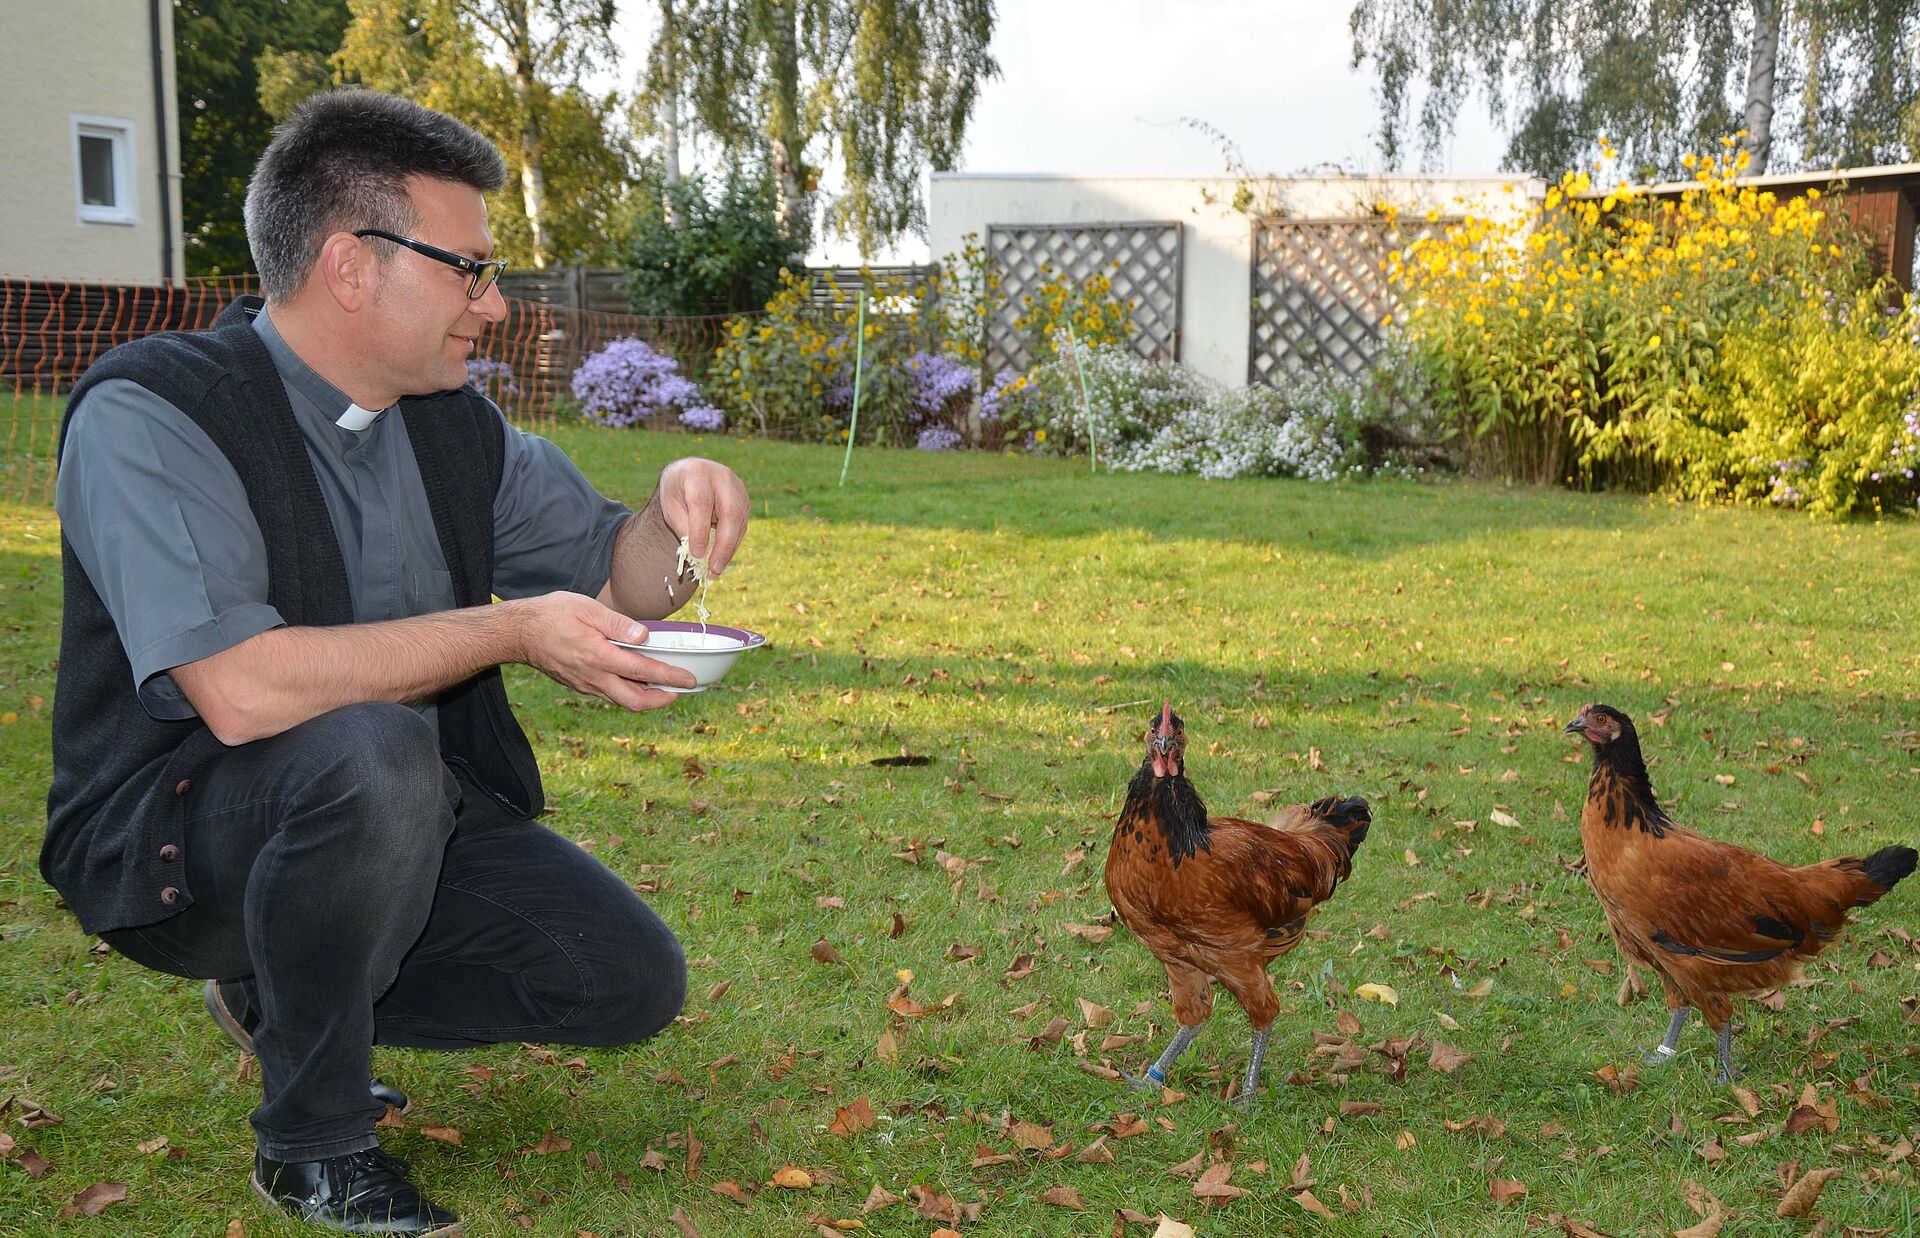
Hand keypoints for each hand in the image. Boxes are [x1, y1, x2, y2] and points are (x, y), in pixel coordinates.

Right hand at [512, 592, 695, 709]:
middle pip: (635, 701)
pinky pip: (610, 694)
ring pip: (623, 701)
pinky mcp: (580, 685)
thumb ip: (617, 623)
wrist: (518, 633)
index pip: (643, 671)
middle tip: (681, 690)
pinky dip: (629, 691)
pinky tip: (637, 678)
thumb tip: (644, 635)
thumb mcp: (586, 609)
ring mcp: (586, 685)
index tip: (690, 679)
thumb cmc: (552, 615)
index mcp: (598, 656)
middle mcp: (593, 677)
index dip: (670, 677)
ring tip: (665, 685)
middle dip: (663, 700)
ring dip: (647, 697)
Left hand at [657, 457, 747, 572]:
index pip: (701, 503)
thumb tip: (698, 552)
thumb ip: (683, 526)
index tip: (696, 554)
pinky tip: (722, 558)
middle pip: (730, 512)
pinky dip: (732, 544)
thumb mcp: (670, 506)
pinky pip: (742, 525)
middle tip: (714, 569)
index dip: (700, 530)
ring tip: (716, 570)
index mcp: (697, 473)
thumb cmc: (677, 492)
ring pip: (739, 522)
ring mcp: (738, 487)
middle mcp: (722, 477)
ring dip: (729, 549)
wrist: (690, 473)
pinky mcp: (745, 499)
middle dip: (723, 545)